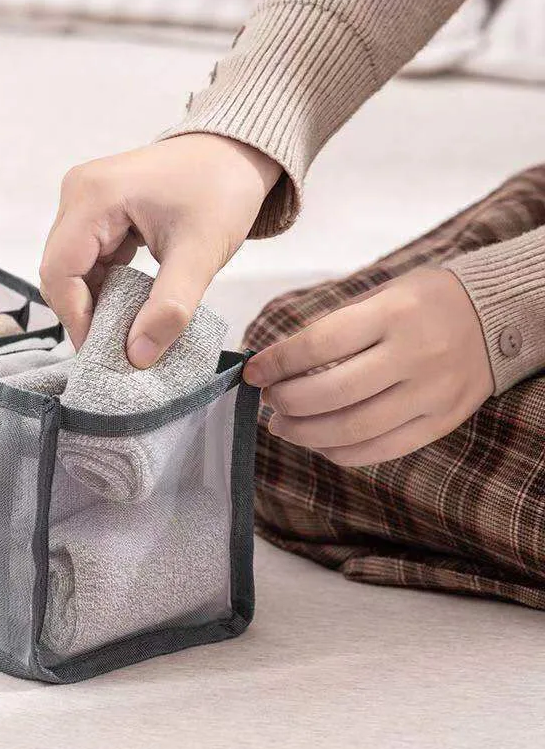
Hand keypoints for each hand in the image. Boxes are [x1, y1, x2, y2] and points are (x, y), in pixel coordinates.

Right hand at [39, 133, 280, 366]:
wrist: (237, 150)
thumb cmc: (222, 190)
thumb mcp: (199, 254)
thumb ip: (169, 309)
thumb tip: (138, 357)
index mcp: (94, 196)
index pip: (60, 272)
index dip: (76, 319)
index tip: (104, 355)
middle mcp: (78, 193)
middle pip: (60, 271)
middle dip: (85, 314)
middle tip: (115, 351)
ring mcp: (85, 199)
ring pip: (72, 268)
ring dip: (95, 303)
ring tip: (125, 333)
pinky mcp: (98, 209)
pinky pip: (88, 258)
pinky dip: (105, 287)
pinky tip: (129, 307)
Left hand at [243, 267, 493, 465]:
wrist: (496, 317)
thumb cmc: (422, 304)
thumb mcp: (381, 296)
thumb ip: (335, 329)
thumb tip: (278, 364)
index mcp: (392, 314)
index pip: (319, 344)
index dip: (277, 362)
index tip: (253, 371)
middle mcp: (412, 355)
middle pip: (331, 393)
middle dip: (286, 401)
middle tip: (268, 399)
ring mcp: (429, 394)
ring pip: (352, 429)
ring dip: (304, 433)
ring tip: (282, 425)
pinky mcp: (439, 423)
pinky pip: (380, 450)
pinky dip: (338, 451)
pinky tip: (317, 441)